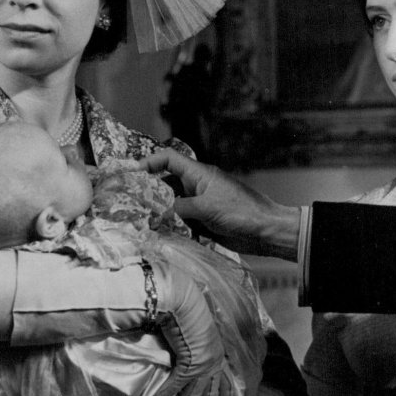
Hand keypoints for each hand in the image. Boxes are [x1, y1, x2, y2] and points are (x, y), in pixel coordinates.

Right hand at [136, 150, 300, 259]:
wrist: (266, 231)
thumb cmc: (241, 212)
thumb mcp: (206, 208)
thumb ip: (178, 208)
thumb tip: (155, 213)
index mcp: (199, 174)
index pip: (169, 159)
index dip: (149, 162)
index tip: (132, 174)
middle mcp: (197, 187)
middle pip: (166, 183)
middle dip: (149, 192)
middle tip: (130, 204)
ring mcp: (200, 204)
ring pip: (172, 205)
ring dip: (159, 212)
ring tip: (141, 222)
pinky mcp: (204, 222)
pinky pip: (181, 221)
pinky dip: (171, 227)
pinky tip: (160, 235)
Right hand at [143, 260, 240, 395]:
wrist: (182, 299)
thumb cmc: (186, 314)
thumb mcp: (194, 338)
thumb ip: (194, 354)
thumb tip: (186, 365)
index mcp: (220, 359)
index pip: (226, 393)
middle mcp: (216, 364)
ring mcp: (205, 364)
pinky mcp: (190, 362)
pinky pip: (175, 387)